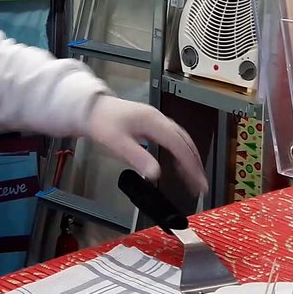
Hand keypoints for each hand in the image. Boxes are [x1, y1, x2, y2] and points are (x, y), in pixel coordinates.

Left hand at [86, 96, 207, 195]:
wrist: (91, 108)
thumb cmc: (103, 124)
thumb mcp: (117, 143)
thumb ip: (138, 157)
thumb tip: (156, 174)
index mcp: (154, 123)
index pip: (179, 145)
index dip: (191, 165)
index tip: (198, 182)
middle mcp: (160, 119)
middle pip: (185, 142)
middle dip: (196, 164)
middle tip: (201, 185)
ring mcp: (157, 120)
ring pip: (182, 139)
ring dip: (190, 158)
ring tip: (194, 178)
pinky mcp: (152, 124)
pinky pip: (173, 138)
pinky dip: (181, 152)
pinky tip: (180, 164)